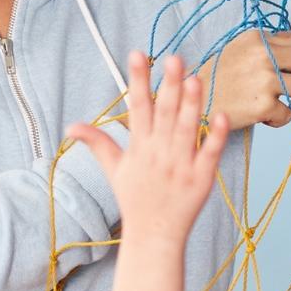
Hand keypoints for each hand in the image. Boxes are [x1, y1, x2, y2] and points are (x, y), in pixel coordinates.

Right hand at [67, 52, 227, 245]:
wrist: (154, 236)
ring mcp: (181, 165)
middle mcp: (159, 153)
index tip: (138, 54)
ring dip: (191, 104)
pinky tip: (220, 116)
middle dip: (168, 85)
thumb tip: (71, 126)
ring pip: (186, 129)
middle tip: (174, 58)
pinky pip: (209, 153)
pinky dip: (215, 136)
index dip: (137, 80)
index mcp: (139, 147)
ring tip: (195, 78)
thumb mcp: (113, 170)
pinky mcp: (201, 178)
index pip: (137, 107)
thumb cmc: (135, 200)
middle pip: (164, 113)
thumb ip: (97, 143)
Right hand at [200, 29, 290, 129]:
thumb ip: (265, 48)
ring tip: (289, 106)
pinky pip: (288, 114)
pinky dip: (279, 119)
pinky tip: (264, 118)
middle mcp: (263, 56)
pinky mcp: (262, 105)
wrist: (190, 102)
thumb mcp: (237, 49)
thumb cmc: (215, 78)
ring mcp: (264, 80)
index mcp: (257, 39)